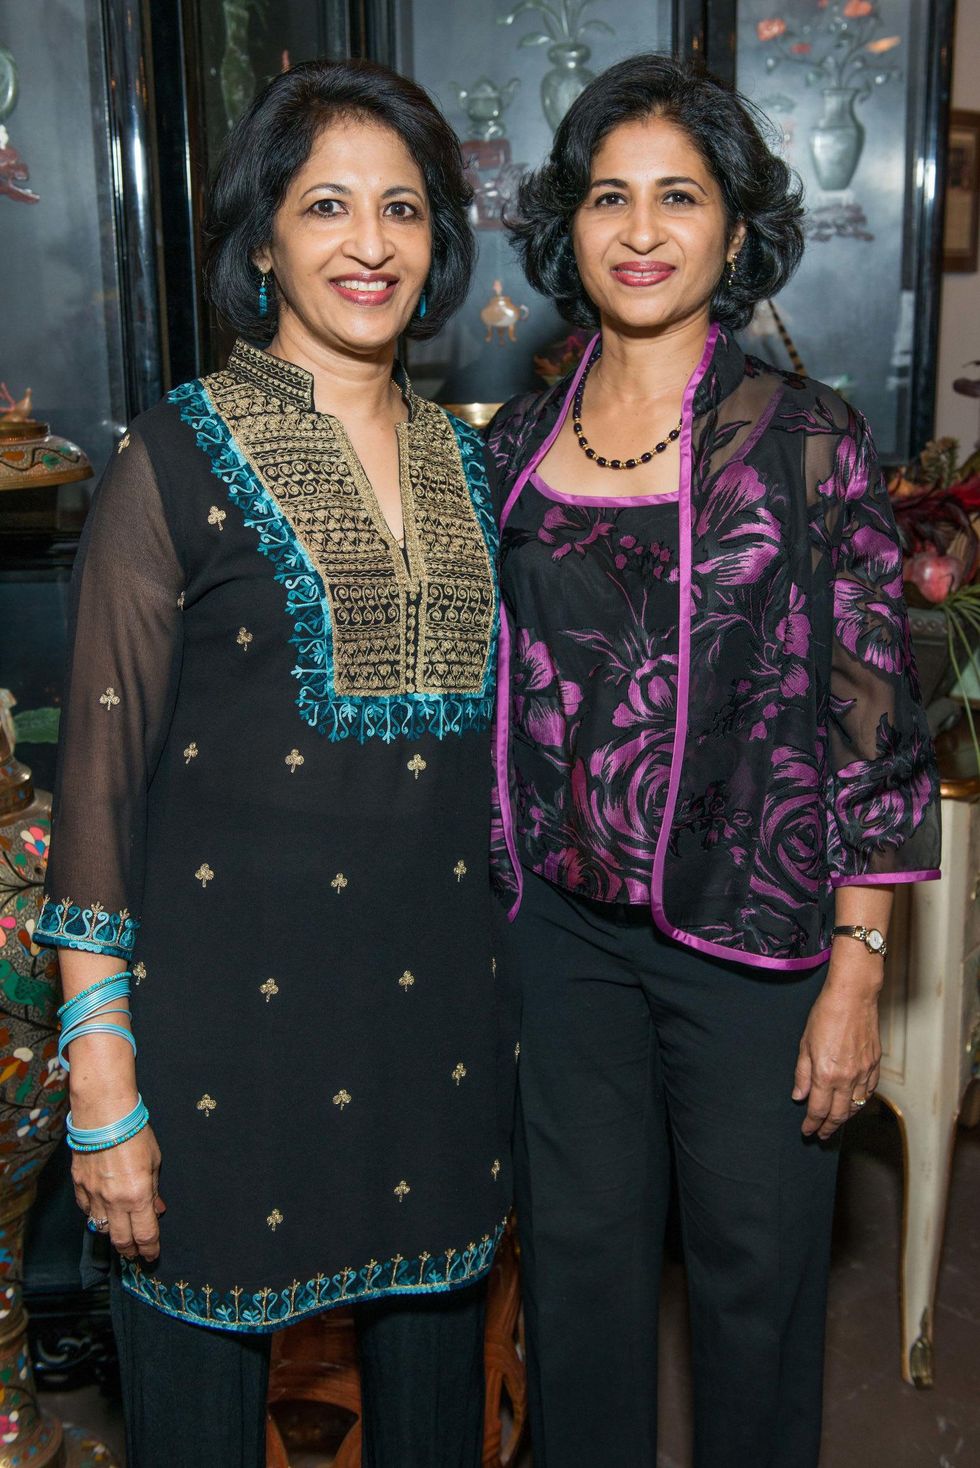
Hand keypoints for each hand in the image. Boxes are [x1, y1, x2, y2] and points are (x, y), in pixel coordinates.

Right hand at [72, 1126, 165, 1261]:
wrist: (103, 1115)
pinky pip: (86, 1210)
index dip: (150, 1249)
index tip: (152, 1256)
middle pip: (120, 1240)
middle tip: (136, 1254)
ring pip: (100, 1228)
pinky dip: (95, 1216)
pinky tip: (101, 1214)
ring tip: (120, 1237)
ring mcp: (93, 1195)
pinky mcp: (78, 1186)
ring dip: (112, 1235)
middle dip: (130, 1251)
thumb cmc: (135, 1133)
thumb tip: (157, 1209)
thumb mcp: (154, 1161)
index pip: (145, 1234)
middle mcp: (114, 1201)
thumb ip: (154, 1189)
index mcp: (137, 1196)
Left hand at [792, 950, 881, 1139]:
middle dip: (828, 1127)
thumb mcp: (805, 1044)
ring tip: (836, 1122)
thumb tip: (799, 1096)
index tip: (807, 1130)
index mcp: (825, 1074)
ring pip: (856, 1106)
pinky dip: (861, 1102)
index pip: (818, 1109)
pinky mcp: (875, 1065)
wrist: (853, 998)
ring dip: (845, 1118)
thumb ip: (802, 1073)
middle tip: (821, 1135)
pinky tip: (854, 1104)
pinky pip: (869, 1092)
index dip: (812, 1123)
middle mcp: (846, 1078)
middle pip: (838, 1114)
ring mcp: (863, 1073)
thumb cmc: (825, 1015)